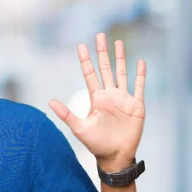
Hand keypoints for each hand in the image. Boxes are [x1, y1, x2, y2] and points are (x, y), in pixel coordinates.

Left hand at [49, 33, 145, 171]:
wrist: (115, 156)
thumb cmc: (96, 144)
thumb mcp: (79, 128)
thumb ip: (66, 114)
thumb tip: (49, 101)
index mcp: (96, 98)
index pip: (90, 74)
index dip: (86, 60)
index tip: (81, 46)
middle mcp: (109, 95)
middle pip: (105, 68)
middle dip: (102, 52)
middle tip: (100, 35)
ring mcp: (123, 99)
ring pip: (122, 73)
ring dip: (120, 58)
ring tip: (118, 42)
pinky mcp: (136, 105)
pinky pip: (139, 87)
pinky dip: (140, 75)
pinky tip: (141, 62)